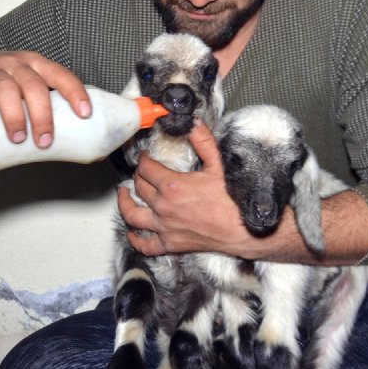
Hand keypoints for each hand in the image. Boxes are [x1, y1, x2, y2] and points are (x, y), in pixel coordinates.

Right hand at [0, 49, 87, 147]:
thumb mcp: (22, 87)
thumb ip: (40, 107)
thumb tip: (71, 145)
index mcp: (35, 65)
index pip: (60, 74)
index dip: (74, 92)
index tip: (84, 114)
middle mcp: (14, 63)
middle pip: (33, 86)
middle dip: (42, 115)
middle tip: (44, 141)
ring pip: (6, 89)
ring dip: (15, 116)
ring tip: (18, 139)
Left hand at [117, 123, 250, 255]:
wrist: (244, 230)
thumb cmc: (232, 200)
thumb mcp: (219, 165)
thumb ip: (204, 142)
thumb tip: (194, 123)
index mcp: (172, 185)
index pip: (147, 168)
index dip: (144, 159)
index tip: (146, 156)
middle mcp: (163, 207)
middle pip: (139, 188)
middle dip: (138, 176)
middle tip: (142, 172)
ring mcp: (164, 227)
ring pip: (132, 215)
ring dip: (124, 203)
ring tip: (123, 195)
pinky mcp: (170, 244)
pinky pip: (145, 244)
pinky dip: (135, 239)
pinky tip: (133, 233)